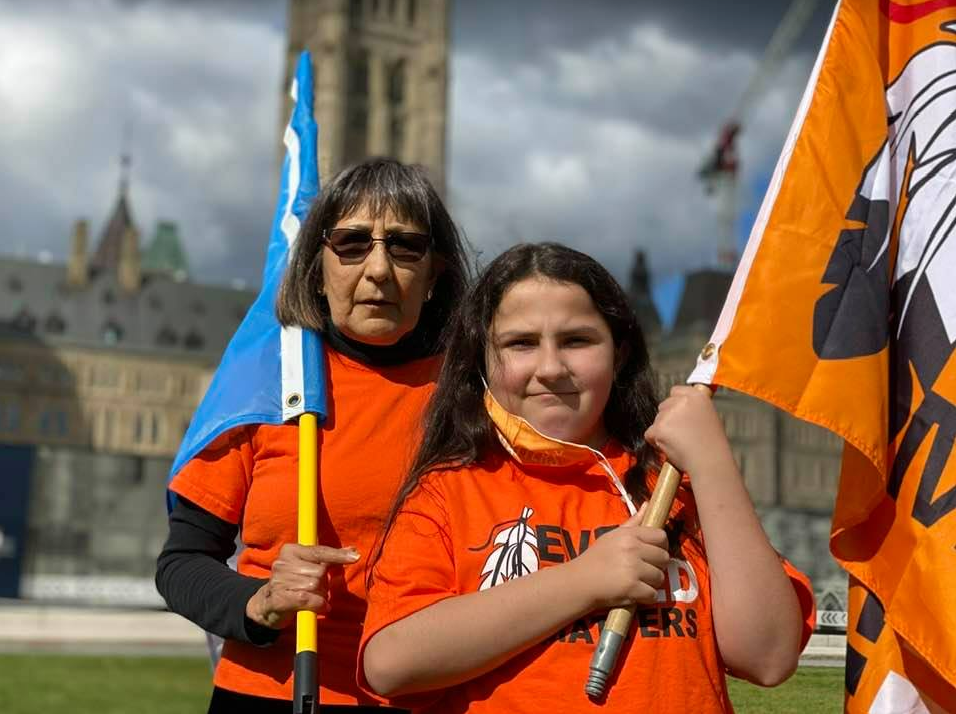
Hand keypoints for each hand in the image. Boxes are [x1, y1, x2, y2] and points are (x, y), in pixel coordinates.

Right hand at [245, 543, 359, 629]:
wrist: (268, 604)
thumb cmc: (294, 583)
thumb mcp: (309, 566)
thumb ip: (329, 558)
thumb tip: (353, 551)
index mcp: (290, 550)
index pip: (319, 552)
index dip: (337, 555)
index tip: (355, 556)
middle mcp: (282, 563)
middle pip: (319, 571)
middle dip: (323, 583)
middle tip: (316, 589)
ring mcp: (278, 581)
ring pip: (314, 586)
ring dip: (319, 595)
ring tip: (312, 598)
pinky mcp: (277, 598)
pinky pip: (306, 599)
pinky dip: (316, 604)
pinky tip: (318, 606)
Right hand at [567, 512, 668, 609]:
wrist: (579, 581)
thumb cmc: (596, 558)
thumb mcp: (612, 536)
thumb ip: (633, 522)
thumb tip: (648, 505)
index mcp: (629, 535)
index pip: (661, 536)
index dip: (661, 546)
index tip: (652, 554)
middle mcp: (632, 549)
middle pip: (664, 558)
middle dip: (657, 566)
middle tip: (643, 571)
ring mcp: (633, 568)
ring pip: (660, 577)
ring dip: (651, 583)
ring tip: (637, 582)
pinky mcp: (632, 588)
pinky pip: (652, 594)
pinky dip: (645, 597)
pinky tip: (634, 594)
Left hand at [644, 385, 725, 473]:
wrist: (710, 462)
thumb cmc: (712, 445)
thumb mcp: (709, 417)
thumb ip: (693, 409)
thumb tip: (681, 410)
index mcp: (697, 396)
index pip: (675, 391)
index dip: (675, 404)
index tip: (679, 415)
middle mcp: (682, 401)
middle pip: (663, 406)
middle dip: (668, 419)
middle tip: (682, 434)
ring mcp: (669, 414)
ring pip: (656, 420)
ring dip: (663, 431)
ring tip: (681, 443)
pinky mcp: (659, 428)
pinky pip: (649, 434)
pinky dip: (656, 442)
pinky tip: (671, 448)